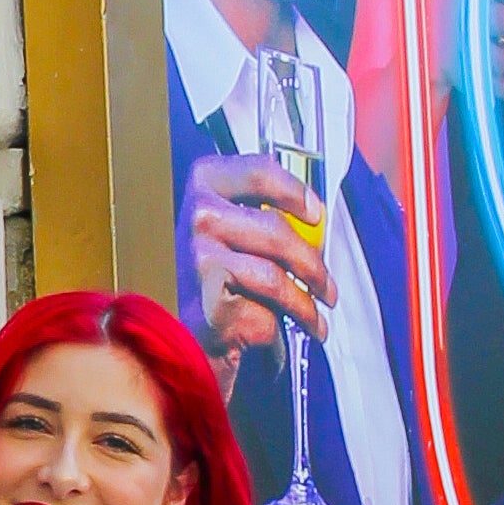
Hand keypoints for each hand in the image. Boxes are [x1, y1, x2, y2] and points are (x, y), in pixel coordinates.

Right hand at [174, 152, 336, 382]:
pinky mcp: (210, 305)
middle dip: (312, 265)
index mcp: (205, 184)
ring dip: (305, 306)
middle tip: (326, 286)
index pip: (261, 174)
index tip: (316, 214)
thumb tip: (313, 226)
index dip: (297, 194)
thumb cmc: (208, 277)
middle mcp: (200, 217)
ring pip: (275, 279)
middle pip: (276, 231)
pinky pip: (264, 313)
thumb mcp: (229, 226)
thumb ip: (264, 212)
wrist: (178, 329)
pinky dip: (275, 328)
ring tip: (314, 318)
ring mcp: (202, 260)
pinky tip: (273, 330)